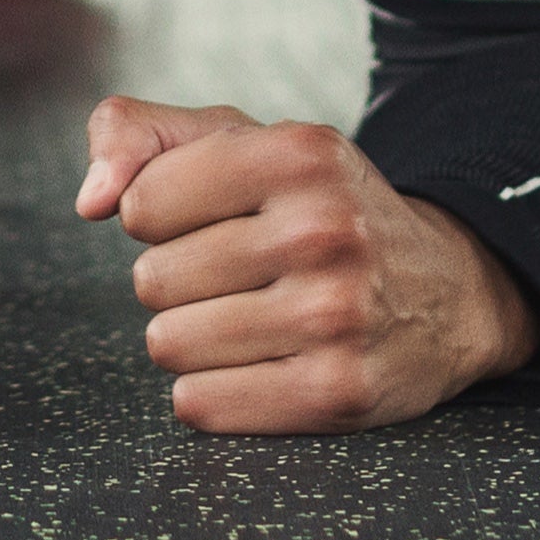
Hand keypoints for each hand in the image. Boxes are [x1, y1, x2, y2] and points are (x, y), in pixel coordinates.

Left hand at [76, 94, 538, 431]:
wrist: (449, 290)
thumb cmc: (317, 205)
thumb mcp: (241, 140)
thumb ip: (138, 135)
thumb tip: (90, 201)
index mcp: (296, 152)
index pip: (142, 202)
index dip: (158, 214)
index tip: (205, 218)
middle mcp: (321, 229)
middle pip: (152, 279)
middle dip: (177, 279)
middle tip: (237, 273)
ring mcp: (334, 315)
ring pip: (169, 344)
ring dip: (189, 337)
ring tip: (246, 316)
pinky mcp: (338, 394)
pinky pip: (201, 404)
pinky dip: (206, 391)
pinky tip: (251, 365)